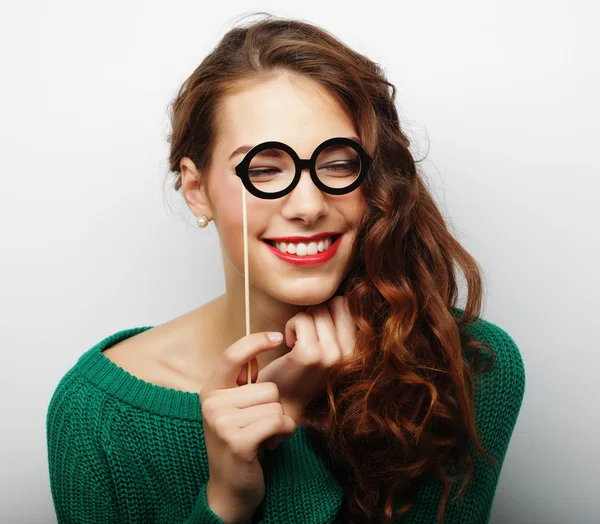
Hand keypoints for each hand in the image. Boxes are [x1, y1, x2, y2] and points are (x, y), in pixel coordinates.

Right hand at [200, 332, 296, 518]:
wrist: (230, 487)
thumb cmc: (239, 440)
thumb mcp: (233, 407)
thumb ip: (240, 382)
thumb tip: (254, 352)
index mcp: (210, 390)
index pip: (232, 355)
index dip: (255, 341)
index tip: (278, 335)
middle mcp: (211, 404)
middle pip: (268, 386)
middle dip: (274, 405)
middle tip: (258, 424)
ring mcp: (222, 423)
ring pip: (276, 405)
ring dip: (279, 421)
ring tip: (263, 435)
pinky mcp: (238, 442)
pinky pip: (278, 422)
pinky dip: (284, 432)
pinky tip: (271, 443)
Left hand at [256, 295, 356, 447]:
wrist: (285, 402)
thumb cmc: (304, 370)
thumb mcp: (330, 348)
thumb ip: (338, 326)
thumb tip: (338, 297)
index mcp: (357, 349)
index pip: (346, 305)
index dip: (327, 310)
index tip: (318, 329)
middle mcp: (349, 353)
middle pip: (332, 304)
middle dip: (315, 313)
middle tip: (306, 334)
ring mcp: (331, 354)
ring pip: (315, 310)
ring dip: (300, 321)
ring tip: (297, 341)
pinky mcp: (310, 355)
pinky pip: (301, 319)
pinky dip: (290, 327)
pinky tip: (289, 344)